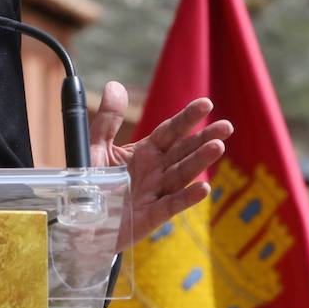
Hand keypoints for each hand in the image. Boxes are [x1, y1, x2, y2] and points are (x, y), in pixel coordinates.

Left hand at [89, 81, 233, 248]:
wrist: (82, 222)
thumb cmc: (92, 184)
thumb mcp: (95, 147)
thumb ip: (107, 120)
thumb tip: (115, 85)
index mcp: (145, 152)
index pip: (170, 131)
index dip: (187, 118)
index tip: (206, 103)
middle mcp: (155, 171)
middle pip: (183, 151)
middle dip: (203, 138)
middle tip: (226, 126)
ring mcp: (155, 193)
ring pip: (181, 175)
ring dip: (199, 161)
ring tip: (217, 146)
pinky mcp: (150, 217)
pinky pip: (171, 205)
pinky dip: (187, 197)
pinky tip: (204, 188)